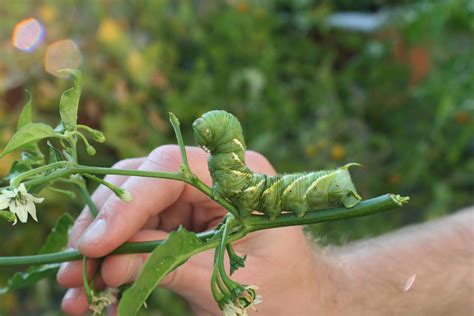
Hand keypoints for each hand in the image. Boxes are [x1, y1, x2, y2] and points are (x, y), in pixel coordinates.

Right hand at [57, 145, 329, 314]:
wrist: (306, 304)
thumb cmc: (287, 292)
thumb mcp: (232, 283)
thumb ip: (171, 269)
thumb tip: (107, 267)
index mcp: (239, 178)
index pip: (170, 171)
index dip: (127, 205)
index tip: (94, 246)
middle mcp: (212, 180)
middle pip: (142, 186)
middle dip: (104, 227)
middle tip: (74, 267)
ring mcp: (195, 202)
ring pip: (132, 213)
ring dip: (101, 252)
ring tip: (75, 292)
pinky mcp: (182, 226)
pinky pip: (139, 237)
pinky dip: (116, 265)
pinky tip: (98, 296)